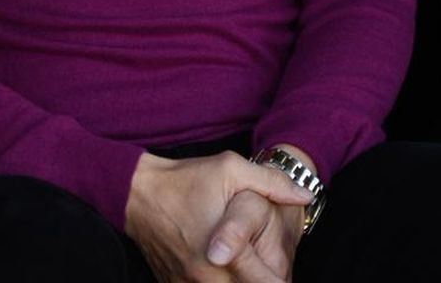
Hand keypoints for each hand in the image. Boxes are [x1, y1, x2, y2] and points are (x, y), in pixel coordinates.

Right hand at [123, 152, 311, 282]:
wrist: (135, 192)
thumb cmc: (185, 180)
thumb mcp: (232, 169)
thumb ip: (273, 183)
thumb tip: (305, 197)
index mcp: (224, 256)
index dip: (279, 279)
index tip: (281, 271)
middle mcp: (204, 278)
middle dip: (261, 280)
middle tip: (265, 269)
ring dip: (237, 282)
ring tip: (244, 267)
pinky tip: (220, 270)